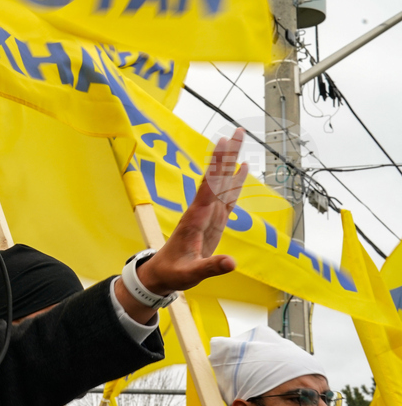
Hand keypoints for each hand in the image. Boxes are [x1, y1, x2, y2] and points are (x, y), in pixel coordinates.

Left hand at [138, 128, 249, 294]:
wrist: (162, 274)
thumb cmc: (174, 273)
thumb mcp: (192, 274)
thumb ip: (211, 267)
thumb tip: (232, 263)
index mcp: (196, 218)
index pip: (209, 186)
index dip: (217, 166)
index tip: (223, 144)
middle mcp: (202, 211)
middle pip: (217, 177)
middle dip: (227, 154)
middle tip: (238, 131)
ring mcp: (208, 214)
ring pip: (223, 183)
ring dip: (232, 162)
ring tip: (240, 140)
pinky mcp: (214, 221)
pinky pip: (228, 197)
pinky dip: (236, 182)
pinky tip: (243, 168)